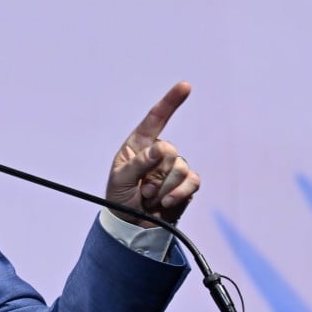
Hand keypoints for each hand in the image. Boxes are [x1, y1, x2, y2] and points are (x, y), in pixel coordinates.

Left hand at [105, 82, 199, 226]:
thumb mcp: (120, 179)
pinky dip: (178, 194)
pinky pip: (192, 182)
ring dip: (163, 188)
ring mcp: (174, 167)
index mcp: (138, 145)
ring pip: (181, 168)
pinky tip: (166, 203)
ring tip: (149, 198)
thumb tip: (161, 149)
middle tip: (141, 190)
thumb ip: (139, 163)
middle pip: (170, 151)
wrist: (131, 224)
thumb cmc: (119, 197)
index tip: (185, 86)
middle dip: (154, 175)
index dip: (170, 102)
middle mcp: (158, 152)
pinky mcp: (186, 184)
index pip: (155, 119)